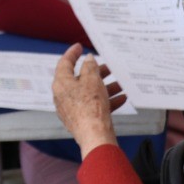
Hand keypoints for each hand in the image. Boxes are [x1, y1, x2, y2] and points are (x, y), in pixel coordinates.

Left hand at [52, 43, 124, 158]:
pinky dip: (106, 101)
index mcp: (61, 84)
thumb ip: (90, 67)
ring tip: (120, 84)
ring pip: (88, 93)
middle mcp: (63, 96)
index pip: (64, 63)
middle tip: (108, 68)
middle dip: (96, 73)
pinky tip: (122, 99)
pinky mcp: (81, 120)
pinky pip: (93, 106)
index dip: (72, 53)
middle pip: (79, 79)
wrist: (95, 136)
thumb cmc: (91, 107)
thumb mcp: (92, 80)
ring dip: (104, 87)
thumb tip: (88, 60)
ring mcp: (71, 109)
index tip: (79, 46)